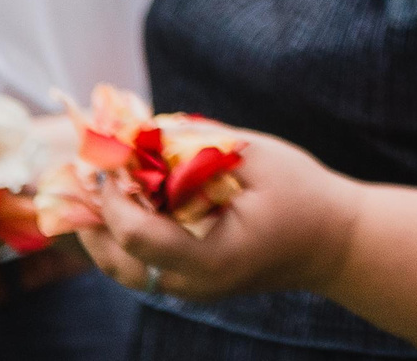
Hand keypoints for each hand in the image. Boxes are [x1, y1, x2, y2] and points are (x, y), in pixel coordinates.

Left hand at [77, 133, 357, 301]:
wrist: (334, 243)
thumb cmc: (305, 195)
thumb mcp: (258, 157)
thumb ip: (199, 143)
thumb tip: (144, 127)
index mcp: (211, 258)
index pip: (137, 236)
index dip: (113, 197)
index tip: (107, 160)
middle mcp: (193, 284)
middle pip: (116, 261)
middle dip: (92, 216)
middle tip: (82, 171)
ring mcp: (190, 289)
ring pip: (122, 268)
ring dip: (102, 227)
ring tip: (93, 183)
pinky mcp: (191, 282)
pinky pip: (140, 264)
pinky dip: (123, 233)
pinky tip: (124, 197)